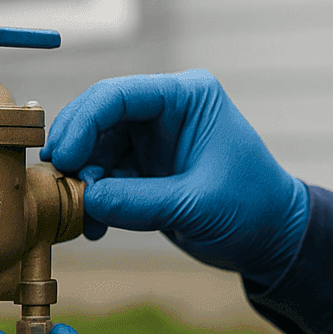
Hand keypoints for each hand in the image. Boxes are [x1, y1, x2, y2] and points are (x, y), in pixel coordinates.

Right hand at [42, 70, 308, 284]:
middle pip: (98, 118)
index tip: (67, 158)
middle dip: (76, 153)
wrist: (272, 239)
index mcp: (188, 97)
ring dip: (83, 183)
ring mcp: (152, 140)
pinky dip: (93, 200)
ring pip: (94, 150)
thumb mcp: (195, 206)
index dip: (84, 122)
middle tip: (60, 186)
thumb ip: (138, 201)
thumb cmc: (252, 210)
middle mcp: (165, 111)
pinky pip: (103, 177)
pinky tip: (94, 227)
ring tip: (84, 218)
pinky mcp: (144, 169)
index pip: (119, 94)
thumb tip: (84, 197)